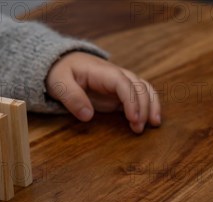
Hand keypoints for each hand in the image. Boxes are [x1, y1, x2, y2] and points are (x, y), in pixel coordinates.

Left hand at [46, 52, 160, 132]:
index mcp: (102, 72)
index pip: (123, 83)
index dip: (131, 100)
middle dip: (143, 106)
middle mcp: (116, 75)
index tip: (132, 118)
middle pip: (138, 86)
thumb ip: (72, 98)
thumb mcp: (59, 83)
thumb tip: (87, 116)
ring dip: (151, 105)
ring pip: (144, 89)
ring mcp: (119, 84)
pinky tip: (149, 121)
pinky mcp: (119, 93)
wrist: (61, 64)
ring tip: (153, 125)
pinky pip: (139, 97)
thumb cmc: (60, 72)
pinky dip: (148, 106)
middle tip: (139, 128)